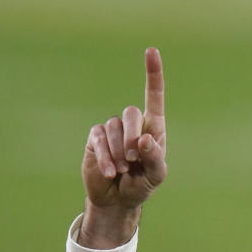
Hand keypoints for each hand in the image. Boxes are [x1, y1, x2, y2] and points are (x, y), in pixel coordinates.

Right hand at [79, 48, 166, 246]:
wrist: (118, 200)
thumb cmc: (142, 184)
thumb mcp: (156, 176)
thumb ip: (154, 158)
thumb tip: (144, 139)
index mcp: (153, 128)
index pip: (154, 97)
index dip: (153, 74)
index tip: (152, 51)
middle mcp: (132, 125)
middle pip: (132, 114)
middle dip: (133, 137)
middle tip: (135, 160)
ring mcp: (112, 130)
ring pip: (114, 130)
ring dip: (120, 153)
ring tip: (123, 171)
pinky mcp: (95, 139)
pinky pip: (99, 140)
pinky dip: (106, 158)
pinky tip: (110, 172)